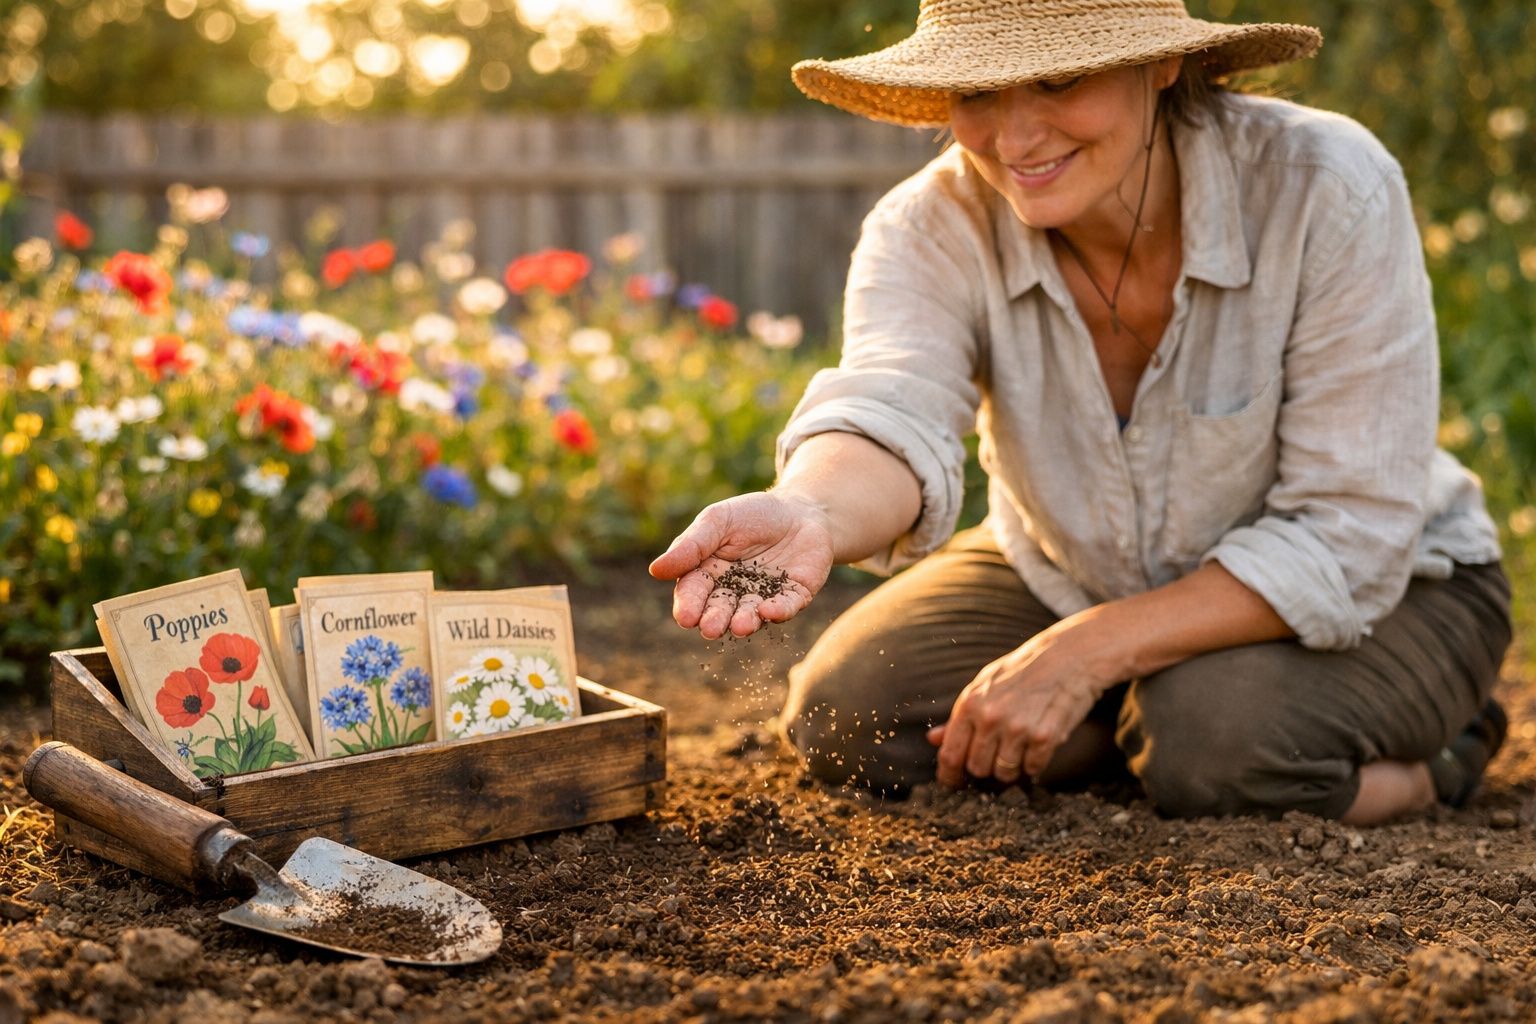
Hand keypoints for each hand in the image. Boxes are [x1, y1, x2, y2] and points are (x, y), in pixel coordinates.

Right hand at [649, 492, 834, 638]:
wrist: (801, 509)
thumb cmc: (753, 514)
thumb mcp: (718, 520)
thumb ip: (691, 545)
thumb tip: (655, 570)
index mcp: (709, 573)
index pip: (694, 592)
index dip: (689, 606)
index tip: (687, 617)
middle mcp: (735, 591)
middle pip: (720, 609)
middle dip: (715, 619)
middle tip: (711, 628)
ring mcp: (765, 596)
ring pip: (751, 614)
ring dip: (745, 621)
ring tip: (740, 626)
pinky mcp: (794, 596)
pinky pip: (786, 606)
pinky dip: (778, 611)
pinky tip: (769, 611)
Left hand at [926, 619, 1119, 786]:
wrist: (1068, 657)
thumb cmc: (1023, 671)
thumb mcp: (984, 686)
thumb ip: (959, 716)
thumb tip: (933, 739)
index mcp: (970, 704)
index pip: (950, 755)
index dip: (949, 776)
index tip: (954, 783)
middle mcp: (991, 718)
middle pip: (977, 769)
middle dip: (986, 768)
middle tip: (999, 753)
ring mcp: (1018, 729)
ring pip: (1004, 774)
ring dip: (1011, 768)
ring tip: (1020, 747)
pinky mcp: (1045, 737)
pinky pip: (1033, 769)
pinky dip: (1035, 764)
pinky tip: (1038, 745)